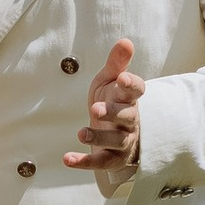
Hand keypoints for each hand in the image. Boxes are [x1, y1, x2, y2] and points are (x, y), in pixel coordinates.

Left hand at [65, 37, 142, 183]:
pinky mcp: (112, 159)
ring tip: (82, 133)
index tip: (122, 78)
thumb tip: (125, 41)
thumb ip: (116, 64)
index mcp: (129, 98)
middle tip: (96, 109)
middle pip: (127, 117)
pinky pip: (102, 162)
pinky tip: (67, 159)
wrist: (113, 131)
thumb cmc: (112, 100)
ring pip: (116, 141)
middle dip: (113, 113)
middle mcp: (130, 120)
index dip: (131, 85)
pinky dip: (85, 162)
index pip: (136, 91)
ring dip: (99, 137)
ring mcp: (122, 141)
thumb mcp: (110, 81)